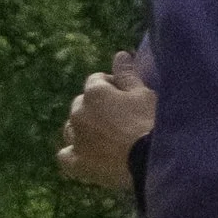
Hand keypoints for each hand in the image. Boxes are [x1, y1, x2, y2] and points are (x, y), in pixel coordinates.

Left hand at [57, 50, 154, 192]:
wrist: (153, 160)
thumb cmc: (151, 122)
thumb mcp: (143, 94)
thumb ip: (127, 75)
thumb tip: (120, 55)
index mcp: (94, 93)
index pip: (96, 81)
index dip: (110, 86)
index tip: (124, 97)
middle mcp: (79, 113)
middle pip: (81, 105)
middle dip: (95, 108)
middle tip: (118, 120)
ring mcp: (76, 138)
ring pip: (71, 129)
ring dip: (83, 130)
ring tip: (105, 139)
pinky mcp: (77, 162)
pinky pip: (65, 156)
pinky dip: (72, 155)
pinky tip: (86, 157)